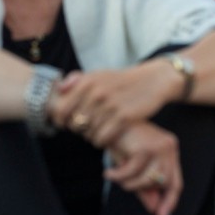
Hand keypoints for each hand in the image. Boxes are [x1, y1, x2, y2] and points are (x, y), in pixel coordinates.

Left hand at [49, 60, 181, 146]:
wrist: (154, 80)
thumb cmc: (123, 80)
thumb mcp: (101, 74)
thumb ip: (78, 79)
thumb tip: (60, 89)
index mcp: (88, 81)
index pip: (61, 110)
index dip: (60, 121)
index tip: (65, 123)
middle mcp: (97, 92)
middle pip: (75, 124)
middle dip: (78, 129)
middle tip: (86, 128)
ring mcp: (111, 105)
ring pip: (88, 133)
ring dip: (91, 136)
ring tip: (98, 131)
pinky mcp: (124, 116)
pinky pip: (103, 137)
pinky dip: (102, 141)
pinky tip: (106, 136)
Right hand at [105, 121, 182, 214]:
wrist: (105, 119)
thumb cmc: (119, 140)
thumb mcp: (133, 165)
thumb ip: (144, 185)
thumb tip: (153, 208)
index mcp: (168, 149)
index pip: (176, 181)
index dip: (170, 201)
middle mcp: (168, 146)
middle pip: (166, 182)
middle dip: (147, 193)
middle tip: (129, 191)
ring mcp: (159, 146)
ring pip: (150, 180)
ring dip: (130, 184)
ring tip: (115, 176)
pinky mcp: (145, 148)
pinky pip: (133, 174)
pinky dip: (119, 176)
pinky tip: (109, 172)